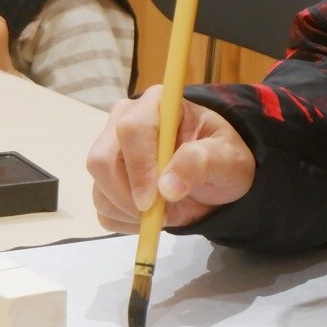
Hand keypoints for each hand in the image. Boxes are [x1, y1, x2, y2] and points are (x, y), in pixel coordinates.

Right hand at [85, 85, 256, 232]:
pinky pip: (102, 207)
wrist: (213, 177)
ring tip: (164, 213)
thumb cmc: (221, 158)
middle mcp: (123, 120)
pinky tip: (150, 216)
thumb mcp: (227, 158)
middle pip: (102, 160)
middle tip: (161, 215)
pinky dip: (125, 222)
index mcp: (156, 105)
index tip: (152, 201)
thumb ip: (200, 163)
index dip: (138, 168)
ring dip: (129, 212)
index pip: (131, 130)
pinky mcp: (105, 179)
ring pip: (99, 188)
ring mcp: (110, 149)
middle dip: (128, 196)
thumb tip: (167, 187)